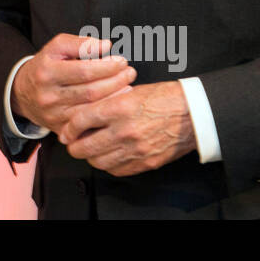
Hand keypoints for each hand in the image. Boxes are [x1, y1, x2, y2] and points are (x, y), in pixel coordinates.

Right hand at [12, 33, 136, 132]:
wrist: (23, 94)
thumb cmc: (46, 66)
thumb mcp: (55, 48)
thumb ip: (80, 44)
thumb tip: (105, 45)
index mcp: (47, 73)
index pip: (83, 71)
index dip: (106, 66)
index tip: (121, 61)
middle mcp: (49, 96)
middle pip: (91, 92)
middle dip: (115, 81)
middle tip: (130, 72)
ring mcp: (55, 115)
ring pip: (92, 110)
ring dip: (115, 97)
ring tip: (128, 85)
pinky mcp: (61, 129)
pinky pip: (89, 124)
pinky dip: (105, 113)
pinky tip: (116, 103)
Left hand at [58, 80, 195, 176]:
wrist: (194, 113)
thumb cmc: (163, 97)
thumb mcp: (130, 90)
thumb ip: (106, 103)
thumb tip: (82, 114)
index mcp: (119, 107)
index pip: (81, 121)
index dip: (68, 128)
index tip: (65, 131)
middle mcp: (125, 130)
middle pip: (84, 147)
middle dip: (74, 146)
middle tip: (73, 143)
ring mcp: (135, 149)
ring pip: (98, 161)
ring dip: (90, 157)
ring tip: (90, 149)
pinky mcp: (145, 162)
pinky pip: (117, 170)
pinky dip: (108, 165)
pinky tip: (108, 156)